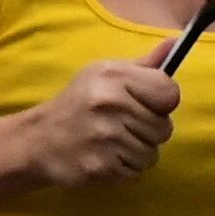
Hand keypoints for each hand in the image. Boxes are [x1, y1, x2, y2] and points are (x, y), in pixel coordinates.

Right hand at [22, 55, 179, 186]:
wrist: (39, 139)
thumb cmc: (80, 102)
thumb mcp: (105, 74)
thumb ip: (144, 65)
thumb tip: (175, 42)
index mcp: (114, 76)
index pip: (169, 93)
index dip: (162, 102)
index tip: (147, 105)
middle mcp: (110, 104)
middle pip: (164, 128)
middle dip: (149, 131)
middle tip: (123, 126)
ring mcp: (104, 137)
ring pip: (151, 154)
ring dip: (137, 153)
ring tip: (114, 143)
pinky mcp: (100, 166)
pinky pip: (135, 173)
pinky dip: (125, 170)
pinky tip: (106, 157)